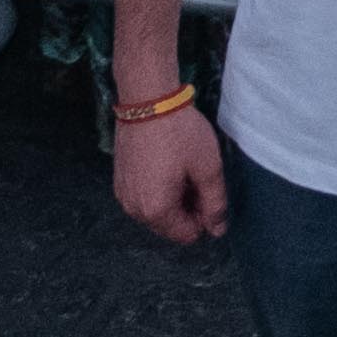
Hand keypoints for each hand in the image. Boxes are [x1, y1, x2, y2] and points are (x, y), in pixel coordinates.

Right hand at [111, 101, 228, 245]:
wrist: (147, 101)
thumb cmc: (181, 134)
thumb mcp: (208, 168)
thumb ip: (215, 204)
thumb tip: (217, 231)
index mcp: (156, 211)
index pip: (187, 235)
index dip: (204, 217)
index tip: (208, 190)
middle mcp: (134, 210)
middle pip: (170, 226)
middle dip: (187, 209)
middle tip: (197, 177)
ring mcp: (123, 195)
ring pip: (156, 212)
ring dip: (172, 200)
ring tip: (182, 170)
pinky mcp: (119, 181)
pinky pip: (143, 198)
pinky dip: (157, 190)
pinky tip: (166, 165)